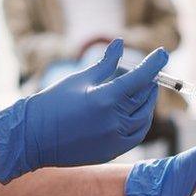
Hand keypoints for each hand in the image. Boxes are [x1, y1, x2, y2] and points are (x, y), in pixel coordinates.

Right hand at [0, 39, 167, 182]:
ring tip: (143, 91)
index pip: (139, 77)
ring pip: (143, 118)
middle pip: (144, 97)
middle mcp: (113, 120)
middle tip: (149, 72)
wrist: (32, 137)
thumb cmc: (53, 103)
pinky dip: (141, 122)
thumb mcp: (80, 79)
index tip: (163, 53)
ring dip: (147, 102)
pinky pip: (135, 135)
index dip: (154, 64)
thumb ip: (105, 63)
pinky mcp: (110, 151)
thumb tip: (120, 43)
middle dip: (149, 82)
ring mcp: (113, 139)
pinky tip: (137, 112)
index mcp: (104, 99)